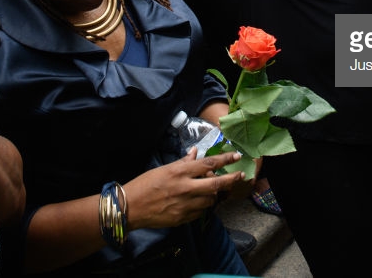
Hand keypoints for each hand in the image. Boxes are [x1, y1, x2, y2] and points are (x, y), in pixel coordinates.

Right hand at [124, 150, 243, 229]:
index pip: (208, 163)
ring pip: (210, 199)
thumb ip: (182, 162)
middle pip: (216, 183)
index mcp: (180, 172)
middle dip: (231, 179)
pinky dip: (203, 205)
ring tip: (211, 190)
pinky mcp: (183, 218)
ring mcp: (185, 205)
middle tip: (240, 175)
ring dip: (214, 194)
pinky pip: (200, 211)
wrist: (131, 207)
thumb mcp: (163, 169)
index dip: (224, 159)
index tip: (236, 156)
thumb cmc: (145, 184)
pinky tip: (199, 201)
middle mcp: (185, 188)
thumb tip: (195, 152)